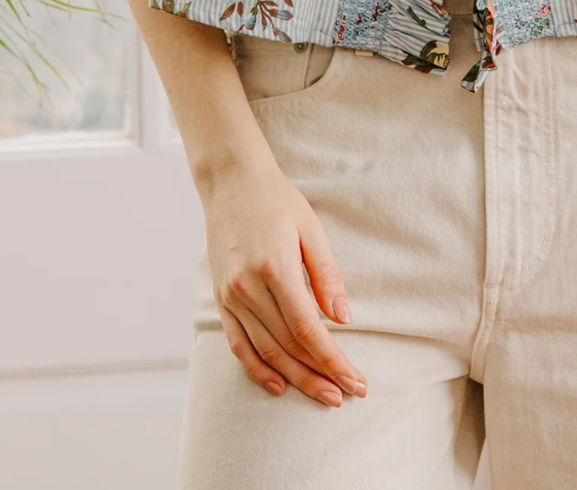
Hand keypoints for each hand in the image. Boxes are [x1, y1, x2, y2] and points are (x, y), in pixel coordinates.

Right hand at [206, 161, 367, 407]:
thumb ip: (327, 275)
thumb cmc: (277, 200)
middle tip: (346, 395)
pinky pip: (238, 344)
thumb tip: (344, 318)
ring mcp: (231, 296)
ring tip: (323, 395)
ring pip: (265, 352)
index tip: (356, 380)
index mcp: (274, 267)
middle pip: (287, 347)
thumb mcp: (310, 229)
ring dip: (295, 379)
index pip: (307, 329)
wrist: (231, 181)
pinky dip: (258, 370)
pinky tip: (279, 385)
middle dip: (319, 375)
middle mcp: (248, 287)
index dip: (332, 360)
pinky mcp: (221, 299)